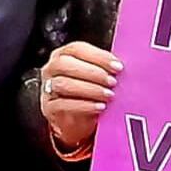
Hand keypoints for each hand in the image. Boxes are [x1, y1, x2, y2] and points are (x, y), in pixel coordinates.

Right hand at [39, 39, 118, 154]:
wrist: (76, 122)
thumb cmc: (89, 94)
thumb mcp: (96, 77)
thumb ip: (105, 68)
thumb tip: (123, 65)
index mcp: (63, 55)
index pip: (77, 49)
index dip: (98, 56)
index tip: (118, 65)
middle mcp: (52, 69)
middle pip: (65, 64)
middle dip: (92, 72)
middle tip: (112, 81)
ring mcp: (47, 89)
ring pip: (64, 84)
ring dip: (89, 89)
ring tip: (109, 95)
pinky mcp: (49, 108)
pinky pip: (63, 105)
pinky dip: (84, 105)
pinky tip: (99, 107)